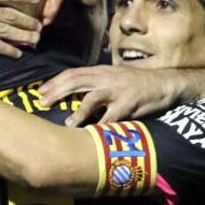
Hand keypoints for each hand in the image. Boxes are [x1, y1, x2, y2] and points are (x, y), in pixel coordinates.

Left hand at [39, 65, 184, 126]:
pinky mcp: (130, 103)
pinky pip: (114, 116)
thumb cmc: (135, 84)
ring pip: (93, 98)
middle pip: (76, 82)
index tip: (40, 91)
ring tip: (68, 123)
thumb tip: (70, 94)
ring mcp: (118, 90)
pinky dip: (103, 125)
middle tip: (43, 103)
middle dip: (57, 92)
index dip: (55, 82)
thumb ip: (93, 84)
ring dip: (79, 111)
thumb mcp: (112, 78)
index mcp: (100, 71)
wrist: (164, 83)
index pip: (72, 73)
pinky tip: (94, 133)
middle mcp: (106, 78)